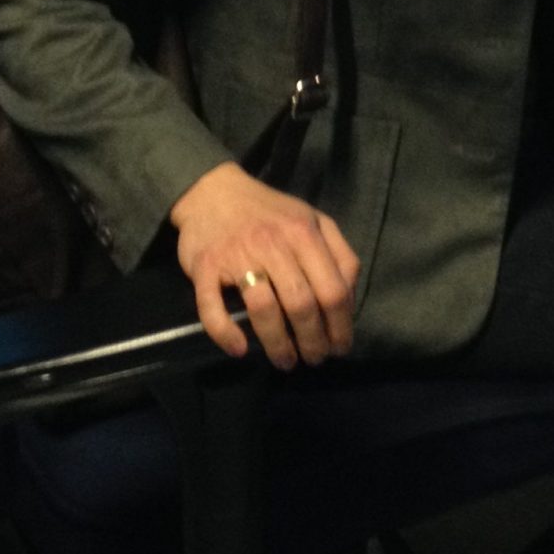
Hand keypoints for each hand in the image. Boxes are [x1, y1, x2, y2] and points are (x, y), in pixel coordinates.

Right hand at [169, 160, 360, 368]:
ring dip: (277, 344)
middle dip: (312, 341)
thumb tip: (349, 298)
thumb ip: (338, 254)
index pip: (332, 289)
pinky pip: (212, 307)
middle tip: (314, 359)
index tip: (340, 347)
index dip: (340, 325)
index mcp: (304, 234)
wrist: (213, 191)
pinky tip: (239, 350)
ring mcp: (237, 256)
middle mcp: (273, 244)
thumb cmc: (269, 212)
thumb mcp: (312, 220)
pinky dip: (225, 332)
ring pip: (263, 310)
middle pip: (301, 304)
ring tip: (286, 361)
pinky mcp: (205, 267)